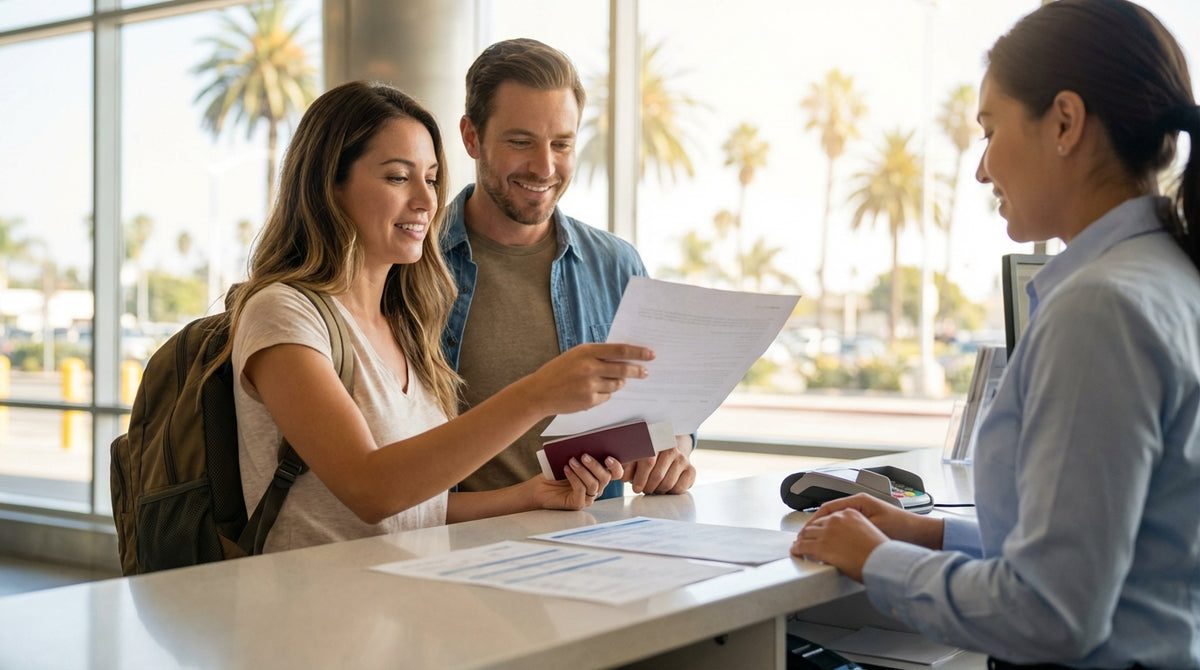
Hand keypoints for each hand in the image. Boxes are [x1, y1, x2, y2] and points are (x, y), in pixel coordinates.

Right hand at [522, 343, 653, 416]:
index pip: (620, 350)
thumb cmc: (559, 371)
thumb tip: (624, 357)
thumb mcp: (576, 356)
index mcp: (587, 351)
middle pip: (623, 369)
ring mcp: (590, 385)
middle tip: (645, 372)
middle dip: (638, 371)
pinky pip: (607, 397)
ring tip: (607, 381)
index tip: (651, 354)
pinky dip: (605, 393)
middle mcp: (590, 367)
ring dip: (618, 382)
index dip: (638, 352)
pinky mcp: (589, 401)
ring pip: (617, 384)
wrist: (539, 392)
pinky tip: (592, 391)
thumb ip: (598, 355)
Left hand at [530, 454, 623, 509]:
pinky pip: (581, 490)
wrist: (539, 488)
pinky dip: (574, 478)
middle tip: (584, 455)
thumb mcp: (571, 460)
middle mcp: (597, 488)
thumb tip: (589, 444)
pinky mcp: (578, 504)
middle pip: (605, 477)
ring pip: (593, 484)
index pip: (616, 473)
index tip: (608, 457)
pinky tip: (566, 469)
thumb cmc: (555, 473)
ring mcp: (588, 497)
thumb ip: (582, 456)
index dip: (616, 466)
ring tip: (571, 461)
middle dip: (596, 465)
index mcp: (599, 476)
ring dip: (582, 471)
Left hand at [623, 436, 695, 494]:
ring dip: (657, 490)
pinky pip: (679, 488)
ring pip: (668, 483)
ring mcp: (683, 459)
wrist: (669, 454)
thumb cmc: (647, 457)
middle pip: (658, 475)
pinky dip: (670, 493)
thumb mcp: (634, 458)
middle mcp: (671, 448)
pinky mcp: (691, 470)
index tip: (636, 488)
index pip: (648, 461)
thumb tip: (623, 476)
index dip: (640, 477)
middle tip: (643, 490)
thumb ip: (626, 466)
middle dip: (648, 487)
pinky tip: (664, 488)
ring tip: (652, 489)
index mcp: (655, 441)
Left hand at [791, 506, 887, 582]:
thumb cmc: (880, 551)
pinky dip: (797, 549)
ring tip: (798, 546)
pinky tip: (796, 552)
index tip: (816, 529)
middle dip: (809, 532)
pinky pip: (802, 546)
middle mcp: (837, 519)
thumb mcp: (869, 531)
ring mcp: (827, 532)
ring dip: (801, 540)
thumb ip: (854, 530)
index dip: (820, 525)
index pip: (828, 516)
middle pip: (815, 524)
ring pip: (806, 534)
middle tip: (804, 539)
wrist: (883, 561)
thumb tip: (847, 539)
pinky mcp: (821, 546)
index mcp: (850, 513)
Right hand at [805, 493, 942, 548]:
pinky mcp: (868, 521)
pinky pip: (845, 525)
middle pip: (830, 512)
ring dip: (825, 529)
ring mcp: (864, 512)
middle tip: (805, 538)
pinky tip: (832, 543)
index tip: (805, 532)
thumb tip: (832, 534)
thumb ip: (853, 529)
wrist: (922, 534)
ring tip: (815, 541)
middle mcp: (860, 504)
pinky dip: (836, 533)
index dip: (814, 521)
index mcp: (860, 501)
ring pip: (836, 519)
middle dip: (816, 526)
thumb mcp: (875, 528)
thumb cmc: (903, 529)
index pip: (828, 508)